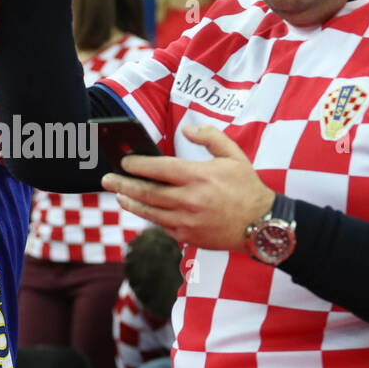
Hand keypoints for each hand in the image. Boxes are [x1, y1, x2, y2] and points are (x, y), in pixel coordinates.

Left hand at [99, 125, 272, 250]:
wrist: (262, 225)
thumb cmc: (247, 188)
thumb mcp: (233, 155)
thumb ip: (209, 137)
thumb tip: (186, 129)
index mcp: (198, 177)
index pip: (159, 169)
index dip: (137, 164)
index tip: (123, 160)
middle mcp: (189, 200)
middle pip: (146, 192)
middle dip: (122, 185)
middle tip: (106, 180)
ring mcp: (186, 221)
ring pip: (149, 212)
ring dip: (130, 203)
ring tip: (118, 196)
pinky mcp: (187, 237)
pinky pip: (162, 225)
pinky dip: (150, 216)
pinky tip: (143, 209)